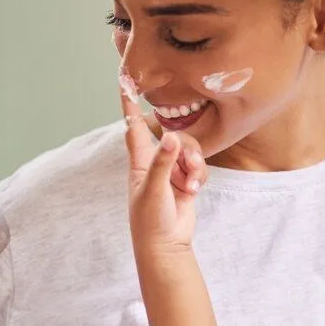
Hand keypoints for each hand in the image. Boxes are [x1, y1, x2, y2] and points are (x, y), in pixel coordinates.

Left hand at [121, 89, 207, 249]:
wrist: (166, 246)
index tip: (125, 80)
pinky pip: (198, 166)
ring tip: (190, 186)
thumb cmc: (151, 221)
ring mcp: (172, 171)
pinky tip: (194, 191)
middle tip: (187, 167)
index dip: (130, 104)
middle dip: (185, 149)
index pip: (134, 127)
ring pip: (190, 151)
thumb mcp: (154, 191)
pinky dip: (199, 176)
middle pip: (175, 137)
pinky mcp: (186, 180)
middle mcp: (155, 162)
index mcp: (140, 162)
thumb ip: (163, 163)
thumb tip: (170, 137)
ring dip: (194, 166)